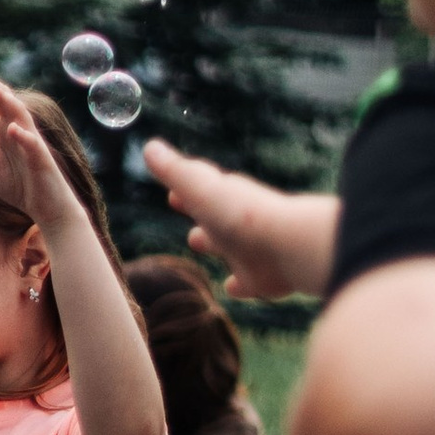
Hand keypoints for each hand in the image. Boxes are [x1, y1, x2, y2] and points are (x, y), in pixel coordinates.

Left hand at [0, 64, 87, 247]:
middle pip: (2, 101)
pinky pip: (32, 145)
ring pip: (20, 115)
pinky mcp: (41, 160)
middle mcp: (17, 130)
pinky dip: (23, 136)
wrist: (45, 208)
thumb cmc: (18, 186)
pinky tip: (10, 129)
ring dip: (5, 100)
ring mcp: (30, 143)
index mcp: (2, 130)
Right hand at [143, 146, 337, 300]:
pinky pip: (246, 281)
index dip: (184, 189)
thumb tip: (149, 147)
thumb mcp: (198, 187)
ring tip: (197, 240)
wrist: (285, 246)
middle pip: (214, 216)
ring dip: (214, 242)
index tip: (171, 191)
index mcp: (222, 197)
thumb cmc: (237, 214)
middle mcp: (236, 222)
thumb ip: (174, 171)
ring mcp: (249, 250)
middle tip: (182, 209)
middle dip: (199, 214)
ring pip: (228, 245)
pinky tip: (230, 287)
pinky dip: (238, 284)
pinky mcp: (260, 279)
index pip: (199, 189)